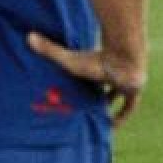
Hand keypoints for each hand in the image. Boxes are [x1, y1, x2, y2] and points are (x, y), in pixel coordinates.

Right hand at [27, 32, 146, 127]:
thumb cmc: (97, 58)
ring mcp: (125, 82)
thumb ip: (49, 50)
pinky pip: (129, 106)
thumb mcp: (69, 59)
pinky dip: (122, 116)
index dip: (84, 85)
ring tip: (95, 120)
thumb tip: (28, 36)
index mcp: (98, 65)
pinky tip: (111, 127)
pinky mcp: (134, 90)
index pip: (90, 76)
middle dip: (95, 97)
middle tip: (82, 111)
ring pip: (116, 95)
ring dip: (107, 105)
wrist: (126, 57)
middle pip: (103, 86)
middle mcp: (112, 73)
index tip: (74, 95)